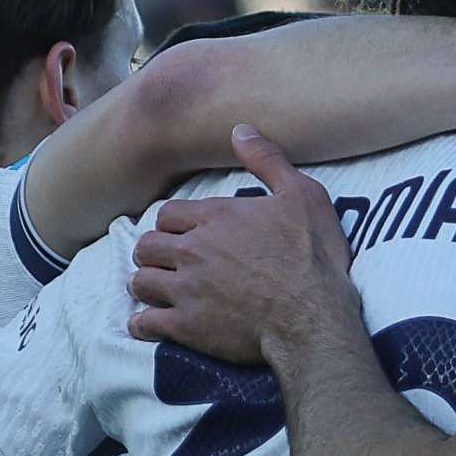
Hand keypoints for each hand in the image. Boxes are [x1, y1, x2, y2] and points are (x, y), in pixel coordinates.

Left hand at [126, 126, 360, 367]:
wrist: (314, 316)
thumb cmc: (314, 257)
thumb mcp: (303, 195)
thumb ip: (268, 160)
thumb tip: (240, 129)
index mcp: (216, 217)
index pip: (168, 214)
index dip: (172, 225)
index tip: (181, 236)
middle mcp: (193, 249)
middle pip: (147, 246)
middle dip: (153, 253)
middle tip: (165, 263)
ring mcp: (186, 289)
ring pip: (140, 282)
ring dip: (146, 285)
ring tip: (156, 292)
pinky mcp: (187, 327)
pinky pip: (144, 324)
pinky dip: (142, 324)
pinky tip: (149, 325)